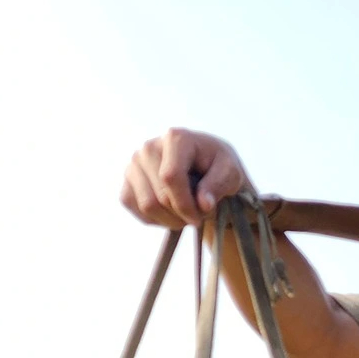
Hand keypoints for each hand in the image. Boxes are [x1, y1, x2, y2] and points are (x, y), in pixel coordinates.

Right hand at [120, 129, 250, 226]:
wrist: (204, 166)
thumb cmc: (219, 167)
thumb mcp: (231, 173)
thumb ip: (219, 186)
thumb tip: (202, 204)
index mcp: (175, 138)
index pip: (170, 177)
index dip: (185, 204)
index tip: (201, 216)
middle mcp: (150, 147)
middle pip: (160, 196)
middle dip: (182, 214)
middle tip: (198, 214)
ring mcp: (135, 163)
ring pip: (147, 206)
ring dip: (170, 220)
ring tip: (186, 214)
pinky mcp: (128, 181)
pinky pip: (135, 208)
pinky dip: (155, 218)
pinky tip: (171, 212)